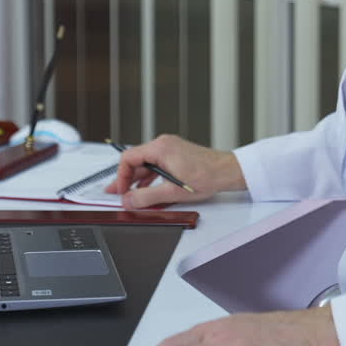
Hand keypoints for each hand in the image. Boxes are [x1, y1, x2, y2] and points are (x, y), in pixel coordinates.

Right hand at [104, 135, 244, 208]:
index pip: (128, 158)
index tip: (121, 191)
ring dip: (138, 180)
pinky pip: (156, 164)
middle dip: (127, 179)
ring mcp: (170, 148)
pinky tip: (149, 190)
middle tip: (118, 193)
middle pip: (136, 161)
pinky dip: (150, 177)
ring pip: (146, 164)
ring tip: (132, 195)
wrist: (226, 172)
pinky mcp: (176, 155)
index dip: (121, 177)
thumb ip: (147, 197)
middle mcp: (163, 145)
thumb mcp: (172, 191)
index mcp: (160, 148)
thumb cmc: (206, 176)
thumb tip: (129, 200)